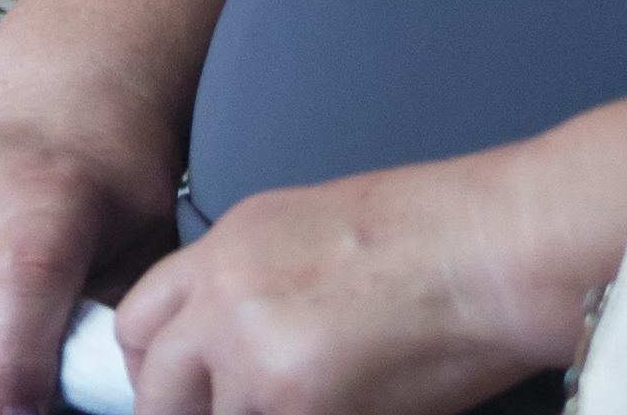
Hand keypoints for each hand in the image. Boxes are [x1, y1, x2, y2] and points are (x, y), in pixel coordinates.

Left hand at [106, 166, 568, 414]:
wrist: (489, 250)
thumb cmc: (432, 234)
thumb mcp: (306, 229)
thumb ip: (249, 283)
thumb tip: (229, 340)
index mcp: (223, 251)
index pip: (136, 324)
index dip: (153, 370)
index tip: (173, 392)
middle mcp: (224, 304)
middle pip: (157, 391)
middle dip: (181, 413)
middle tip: (225, 414)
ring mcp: (256, 362)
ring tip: (309, 398)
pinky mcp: (299, 409)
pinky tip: (349, 404)